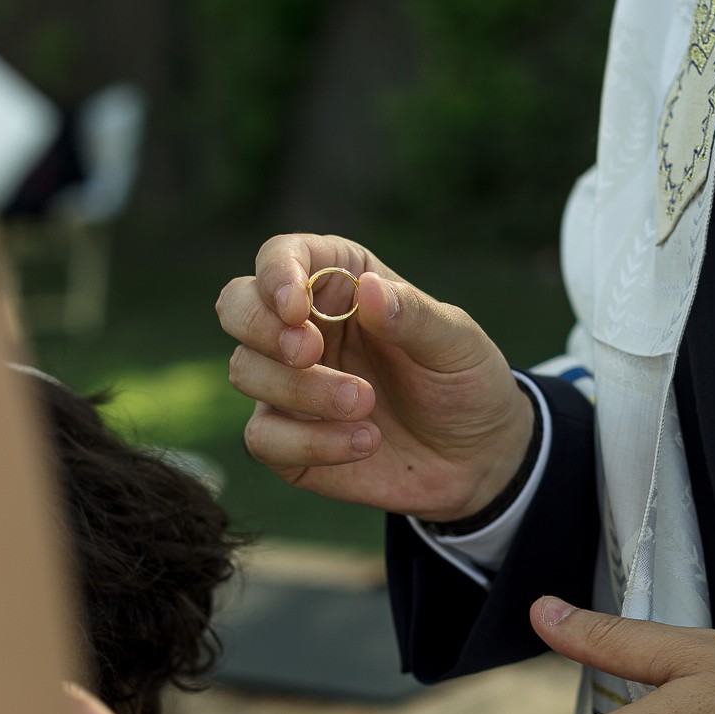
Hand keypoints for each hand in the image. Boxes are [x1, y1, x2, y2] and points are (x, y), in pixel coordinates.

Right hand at [216, 233, 534, 522]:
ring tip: (365, 405)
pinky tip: (365, 442)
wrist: (478, 457)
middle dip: (261, 327)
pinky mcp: (288, 440)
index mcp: (339, 282)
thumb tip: (367, 289)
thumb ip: (412, 315)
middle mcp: (303, 327)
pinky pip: (263, 438)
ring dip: (300, 391)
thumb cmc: (465, 382)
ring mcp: (288, 384)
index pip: (282, 256)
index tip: (296, 308)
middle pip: (236, 305)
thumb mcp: (457, 342)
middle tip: (310, 352)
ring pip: (245, 371)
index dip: (276, 275)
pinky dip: (310, 442)